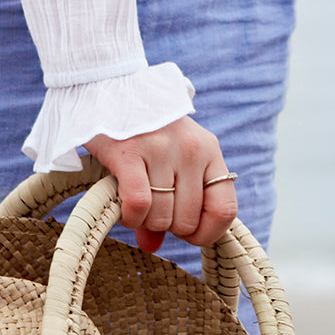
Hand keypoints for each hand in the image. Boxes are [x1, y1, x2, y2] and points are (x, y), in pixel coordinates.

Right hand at [85, 117, 237, 254]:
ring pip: (162, 218)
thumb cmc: (143, 133)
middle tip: (153, 210)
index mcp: (209, 151)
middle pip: (187, 220)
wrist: (109, 88)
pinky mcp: (129, 152)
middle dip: (168, 226)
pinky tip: (124, 210)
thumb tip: (152, 246)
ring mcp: (161, 149)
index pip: (225, 210)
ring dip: (144, 222)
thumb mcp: (169, 162)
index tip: (187, 233)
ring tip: (135, 204)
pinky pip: (139, 205)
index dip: (207, 233)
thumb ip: (170, 205)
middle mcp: (191, 150)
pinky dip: (131, 217)